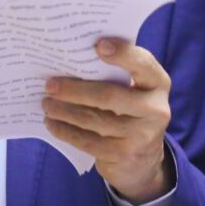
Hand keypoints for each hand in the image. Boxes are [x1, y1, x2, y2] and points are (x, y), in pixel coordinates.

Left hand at [42, 38, 172, 204]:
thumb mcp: (134, 90)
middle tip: (49, 85)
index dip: (123, 54)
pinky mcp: (124, 155)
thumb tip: (71, 59)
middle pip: (109, 96)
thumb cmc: (130, 110)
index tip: (98, 45)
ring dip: (64, 111)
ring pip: (93, 120)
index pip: (143, 64)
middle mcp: (155, 109)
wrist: (144, 160)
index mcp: (157, 84)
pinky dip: (65, 131)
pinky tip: (52, 123)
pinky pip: (88, 141)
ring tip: (46, 103)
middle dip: (74, 90)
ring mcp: (142, 136)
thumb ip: (116, 73)